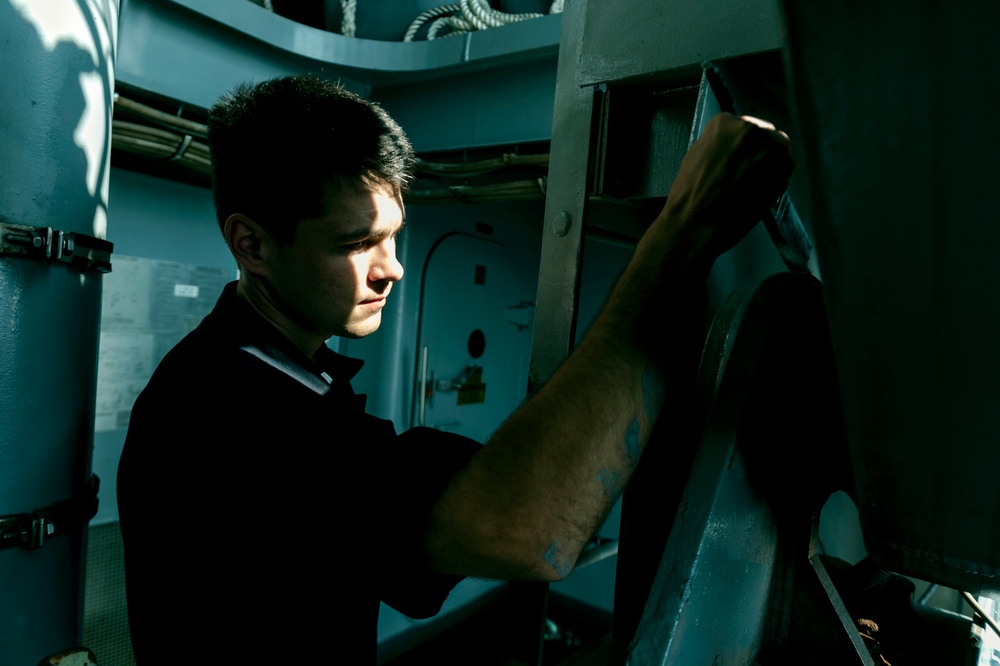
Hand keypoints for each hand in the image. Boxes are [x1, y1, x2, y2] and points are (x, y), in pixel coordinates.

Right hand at [660, 112, 793, 256]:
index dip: (746, 147)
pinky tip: (757, 194)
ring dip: (770, 168)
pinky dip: (776, 182)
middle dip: (761, 154)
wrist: (694, 221)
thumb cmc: (691, 195)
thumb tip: (733, 148)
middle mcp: (747, 129)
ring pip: (779, 152)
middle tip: (748, 175)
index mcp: (724, 124)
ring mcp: (767, 147)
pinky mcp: (781, 167)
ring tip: (750, 188)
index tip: (742, 158)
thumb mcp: (697, 156)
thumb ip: (720, 145)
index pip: (746, 128)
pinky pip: (785, 170)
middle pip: (767, 136)